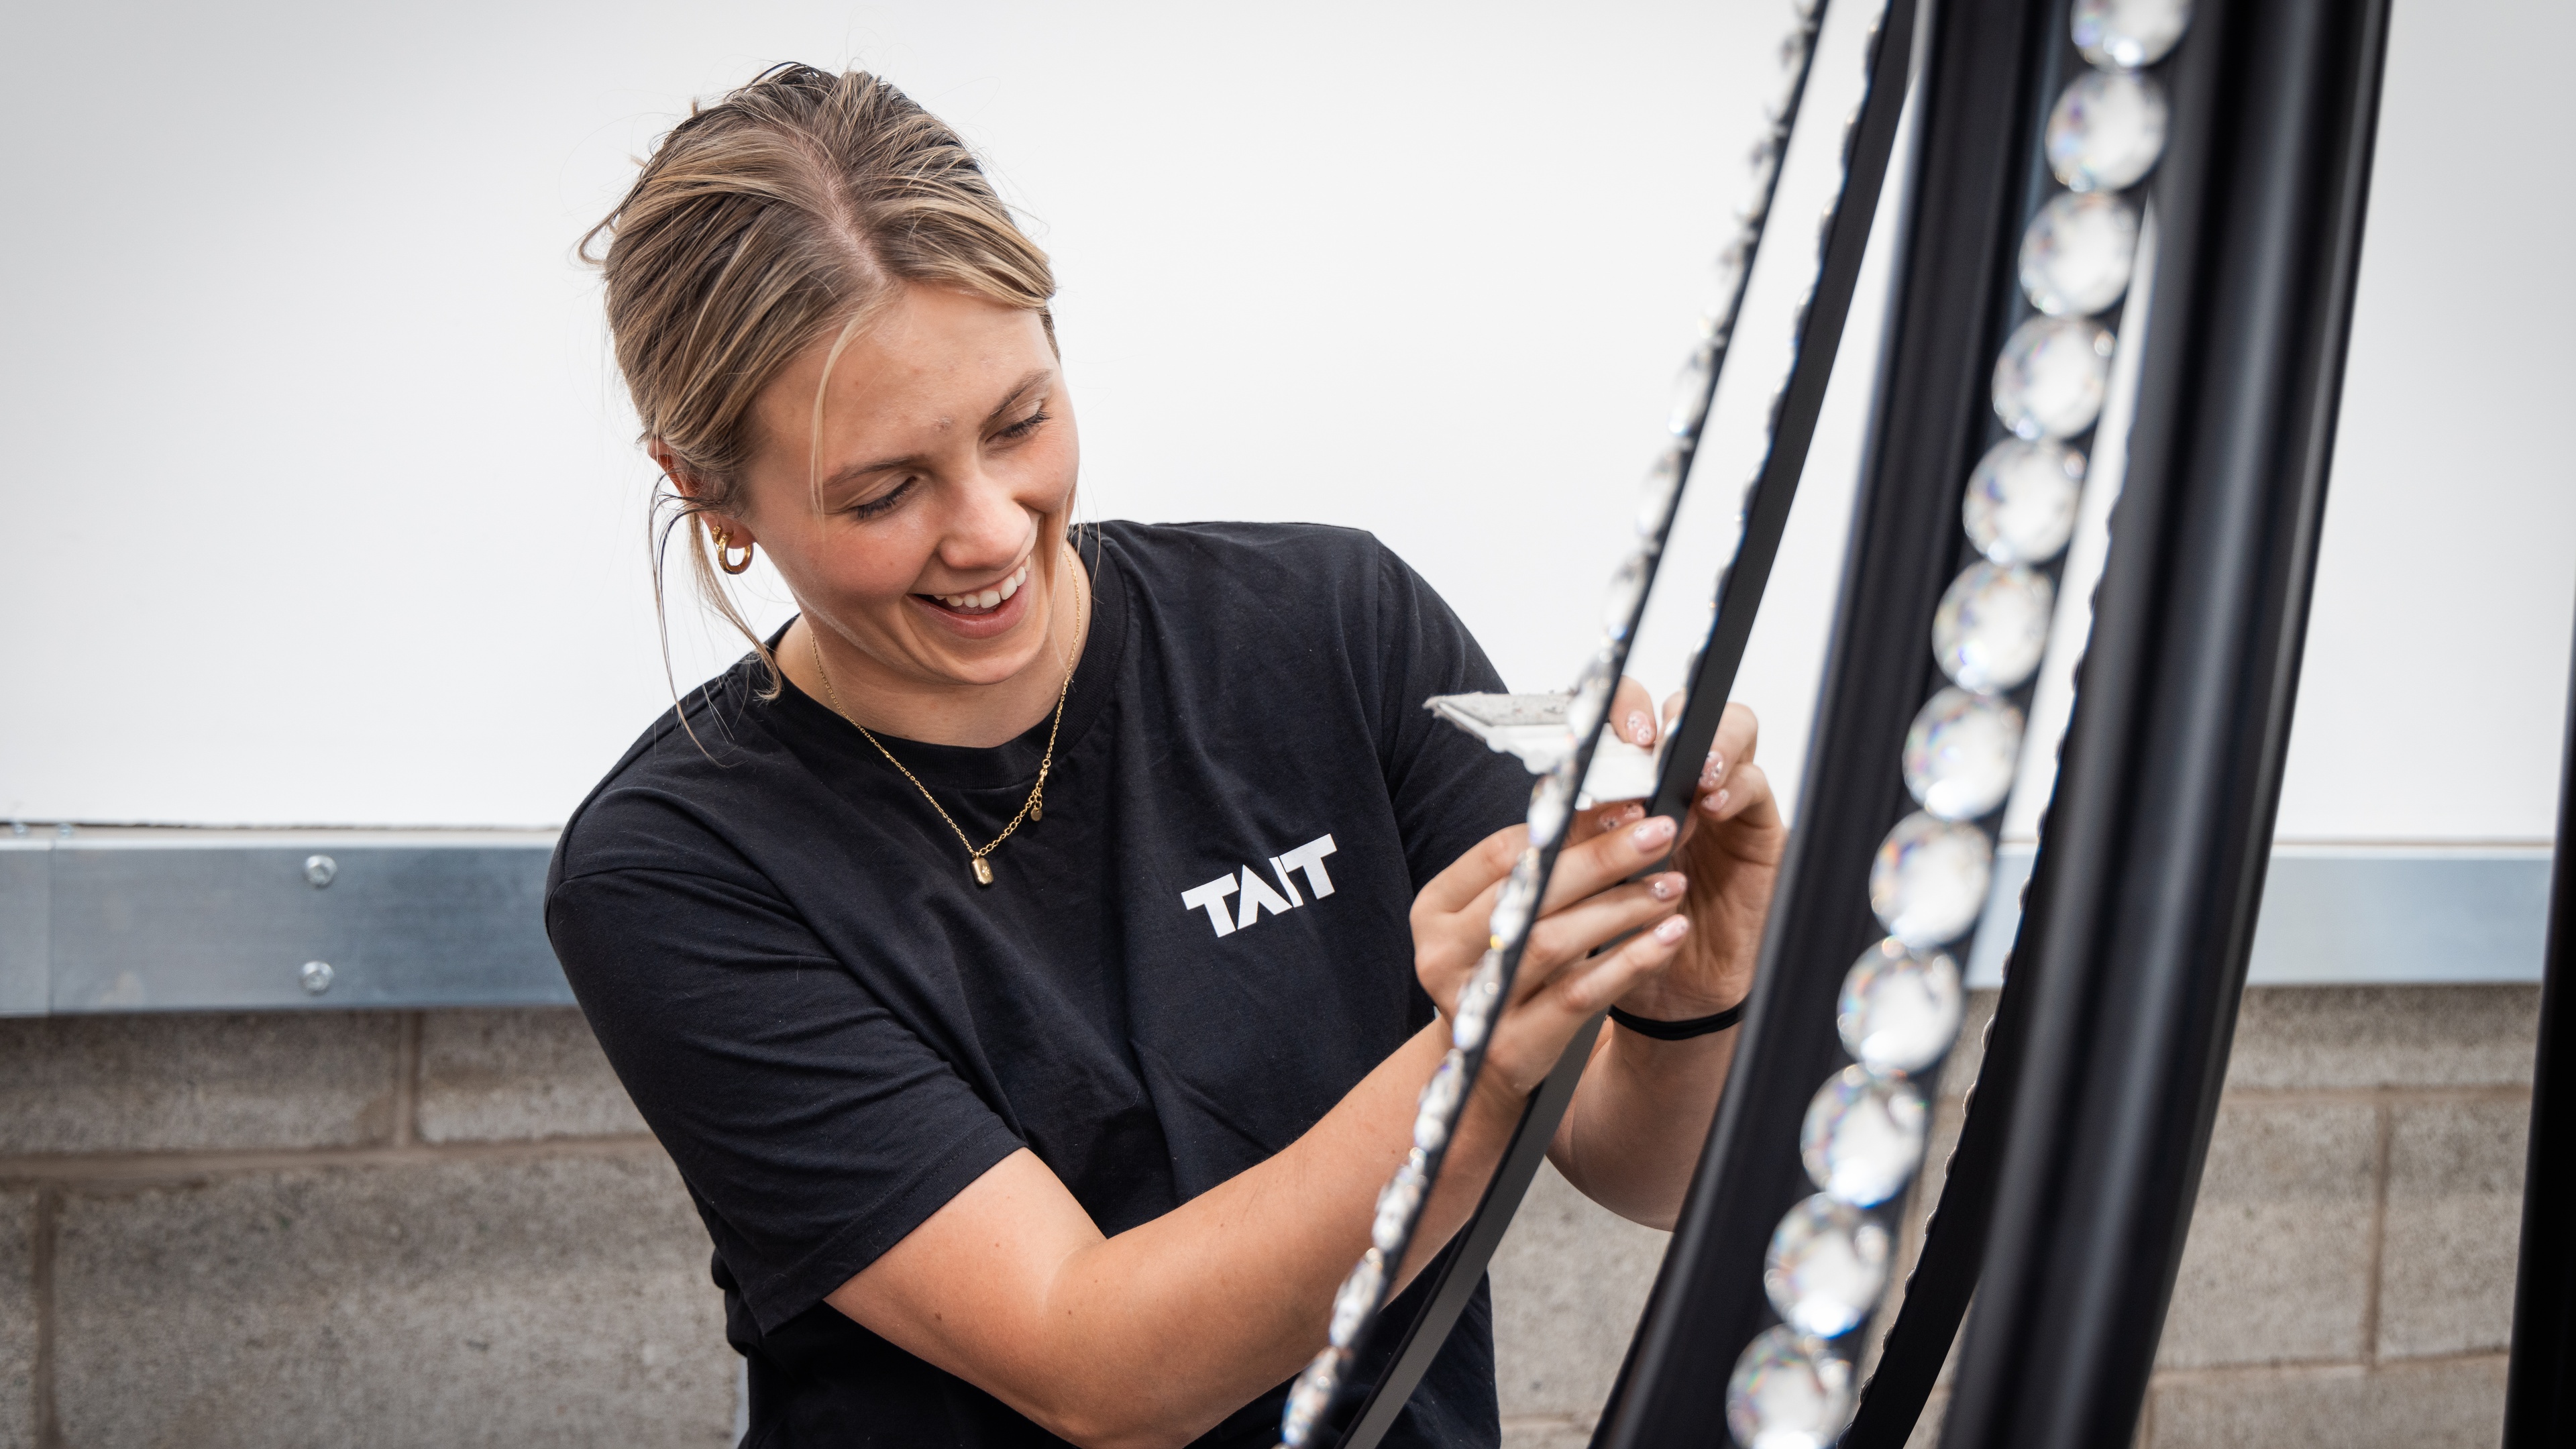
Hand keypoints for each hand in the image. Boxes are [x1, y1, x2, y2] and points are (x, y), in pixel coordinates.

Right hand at [1411, 813, 1695, 1098]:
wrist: (1483, 1070)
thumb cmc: (1506, 975)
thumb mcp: (1512, 918)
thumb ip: (1547, 868)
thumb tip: (1614, 811)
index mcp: (1436, 909)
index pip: (1500, 852)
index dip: (1566, 827)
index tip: (1625, 809)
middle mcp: (1441, 955)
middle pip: (1528, 893)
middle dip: (1602, 858)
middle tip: (1659, 834)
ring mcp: (1473, 1003)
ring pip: (1554, 941)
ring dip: (1622, 907)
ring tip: (1669, 886)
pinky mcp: (1512, 1046)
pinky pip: (1580, 994)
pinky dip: (1630, 961)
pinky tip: (1667, 937)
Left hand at [1577, 681, 1784, 1022]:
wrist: (1667, 992)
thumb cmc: (1625, 931)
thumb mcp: (1589, 878)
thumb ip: (1581, 832)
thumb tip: (1560, 790)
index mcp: (1634, 783)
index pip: (1633, 716)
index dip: (1620, 709)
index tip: (1600, 732)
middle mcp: (1682, 782)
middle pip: (1688, 710)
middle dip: (1667, 715)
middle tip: (1646, 741)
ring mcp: (1724, 800)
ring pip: (1734, 731)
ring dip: (1712, 744)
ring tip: (1692, 772)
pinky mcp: (1758, 830)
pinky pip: (1757, 788)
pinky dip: (1737, 787)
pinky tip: (1714, 807)